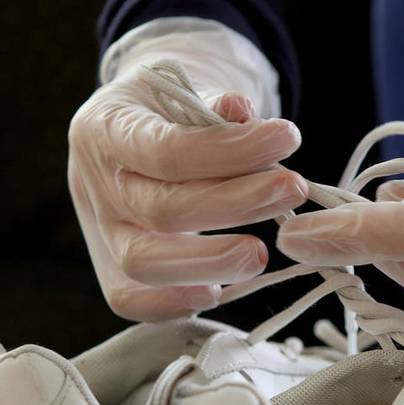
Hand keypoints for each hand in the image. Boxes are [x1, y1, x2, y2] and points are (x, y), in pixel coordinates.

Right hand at [69, 24, 305, 321]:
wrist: (132, 134)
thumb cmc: (167, 113)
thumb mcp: (186, 89)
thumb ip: (215, 105)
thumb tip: (241, 111)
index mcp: (107, 129)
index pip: (168, 150)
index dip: (232, 150)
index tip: (288, 138)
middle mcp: (96, 185)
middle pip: (162, 211)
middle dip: (237, 204)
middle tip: (294, 190)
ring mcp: (101, 232)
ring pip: (143, 263)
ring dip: (214, 262)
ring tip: (263, 251)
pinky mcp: (111, 269)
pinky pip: (131, 300)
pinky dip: (177, 302)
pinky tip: (222, 289)